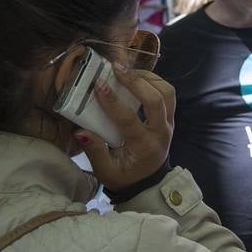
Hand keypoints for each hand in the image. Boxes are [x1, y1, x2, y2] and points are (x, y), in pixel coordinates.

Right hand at [75, 64, 175, 190]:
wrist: (149, 183)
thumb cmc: (124, 176)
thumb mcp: (106, 172)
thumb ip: (94, 151)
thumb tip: (80, 131)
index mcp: (143, 146)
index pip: (129, 119)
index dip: (113, 101)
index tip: (99, 84)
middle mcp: (160, 132)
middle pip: (156, 100)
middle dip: (136, 81)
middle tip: (115, 68)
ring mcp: (169, 124)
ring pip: (167, 93)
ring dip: (148, 78)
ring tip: (127, 70)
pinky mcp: (170, 118)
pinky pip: (168, 94)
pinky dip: (154, 81)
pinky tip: (136, 77)